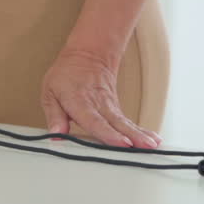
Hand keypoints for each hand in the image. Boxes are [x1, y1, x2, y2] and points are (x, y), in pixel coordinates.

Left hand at [40, 49, 161, 148]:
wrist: (86, 56)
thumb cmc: (66, 75)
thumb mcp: (49, 93)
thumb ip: (54, 116)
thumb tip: (56, 134)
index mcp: (79, 102)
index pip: (94, 120)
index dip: (107, 133)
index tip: (120, 142)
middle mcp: (98, 105)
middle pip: (115, 123)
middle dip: (129, 136)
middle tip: (141, 147)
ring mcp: (110, 107)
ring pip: (125, 122)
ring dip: (140, 134)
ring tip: (151, 145)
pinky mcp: (117, 110)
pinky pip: (129, 122)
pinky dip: (142, 130)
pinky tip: (153, 139)